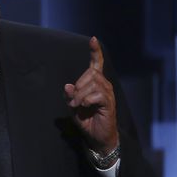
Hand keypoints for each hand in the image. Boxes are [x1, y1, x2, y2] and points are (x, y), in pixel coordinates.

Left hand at [64, 37, 118, 154]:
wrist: (97, 136)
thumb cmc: (86, 119)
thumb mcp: (73, 106)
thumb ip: (69, 95)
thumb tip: (67, 85)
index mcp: (95, 83)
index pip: (96, 64)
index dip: (95, 52)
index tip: (93, 39)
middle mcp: (104, 84)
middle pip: (89, 74)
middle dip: (77, 87)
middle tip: (73, 102)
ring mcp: (108, 93)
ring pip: (92, 84)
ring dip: (80, 95)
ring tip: (78, 106)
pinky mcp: (109, 103)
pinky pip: (96, 94)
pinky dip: (86, 100)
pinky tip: (84, 106)